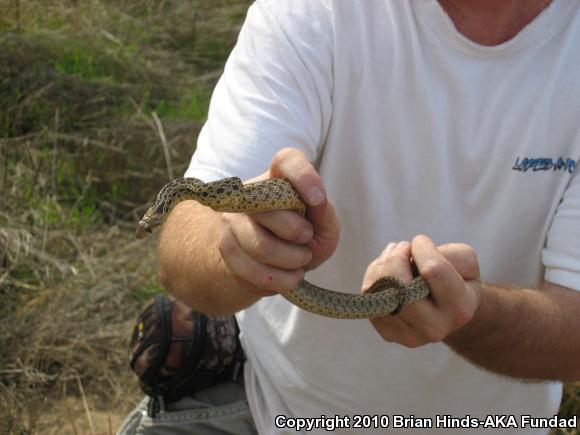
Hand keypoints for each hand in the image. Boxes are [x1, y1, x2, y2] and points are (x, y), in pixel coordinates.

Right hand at [218, 148, 340, 296]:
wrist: (273, 265)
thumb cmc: (304, 237)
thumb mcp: (325, 226)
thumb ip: (325, 212)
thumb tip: (317, 200)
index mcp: (280, 177)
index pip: (287, 161)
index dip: (303, 177)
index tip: (317, 199)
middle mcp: (251, 192)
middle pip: (271, 211)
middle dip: (299, 234)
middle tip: (307, 241)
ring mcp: (234, 218)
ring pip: (261, 246)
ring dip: (290, 261)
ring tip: (300, 261)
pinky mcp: (225, 246)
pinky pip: (252, 269)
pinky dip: (278, 280)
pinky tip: (289, 277)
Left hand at [362, 235, 480, 346]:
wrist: (446, 310)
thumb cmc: (457, 279)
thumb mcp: (466, 260)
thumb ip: (448, 254)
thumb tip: (411, 256)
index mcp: (458, 308)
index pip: (432, 270)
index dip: (422, 248)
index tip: (422, 243)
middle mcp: (433, 327)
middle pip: (400, 285)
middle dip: (396, 257)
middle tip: (403, 247)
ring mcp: (408, 334)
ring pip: (380, 288)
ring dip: (383, 262)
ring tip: (395, 254)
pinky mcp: (388, 332)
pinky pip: (369, 294)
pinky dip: (374, 275)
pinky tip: (388, 271)